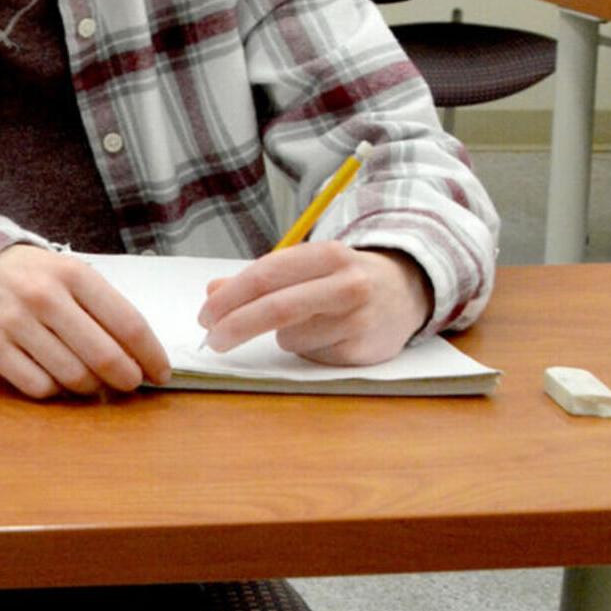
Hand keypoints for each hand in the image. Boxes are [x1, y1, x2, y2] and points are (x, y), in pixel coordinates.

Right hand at [0, 245, 169, 398]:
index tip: (160, 373)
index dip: (151, 356)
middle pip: (104, 356)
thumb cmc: (33, 278)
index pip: (128, 324)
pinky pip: (38, 387)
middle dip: (127, 379)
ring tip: (92, 381)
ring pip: (73, 377)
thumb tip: (143, 358)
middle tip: (129, 384)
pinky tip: (55, 377)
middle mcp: (43, 296)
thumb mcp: (70, 274)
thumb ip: (105, 308)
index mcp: (72, 274)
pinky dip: (55, 390)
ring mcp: (13, 322)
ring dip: (91, 387)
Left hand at [197, 243, 429, 365]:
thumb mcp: (304, 267)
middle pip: (276, 309)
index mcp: (327, 255)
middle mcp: (348, 284)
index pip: (265, 276)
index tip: (205, 316)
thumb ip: (257, 279)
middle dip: (235, 326)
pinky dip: (305, 349)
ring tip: (306, 324)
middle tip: (211, 340)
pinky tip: (326, 336)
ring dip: (280, 337)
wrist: (406, 292)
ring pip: (291, 337)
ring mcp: (360, 319)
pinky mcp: (364, 350)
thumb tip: (212, 292)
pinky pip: (312, 356)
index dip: (229, 298)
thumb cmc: (340, 278)